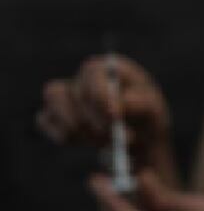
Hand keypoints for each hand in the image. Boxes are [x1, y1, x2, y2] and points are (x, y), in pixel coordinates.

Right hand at [39, 54, 174, 178]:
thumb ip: (137, 106)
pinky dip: (66, 136)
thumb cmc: (148, 122)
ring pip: (53, 102)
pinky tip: (87, 142)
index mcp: (110, 68)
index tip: (114, 117)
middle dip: (94, 121)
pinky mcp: (53, 112)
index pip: (93, 72)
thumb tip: (113, 111)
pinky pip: (45, 120)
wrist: (141, 141)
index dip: (100, 96)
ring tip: (103, 141)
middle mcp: (85, 76)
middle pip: (75, 93)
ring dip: (78, 129)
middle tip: (113, 138)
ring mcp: (67, 92)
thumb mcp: (153, 112)